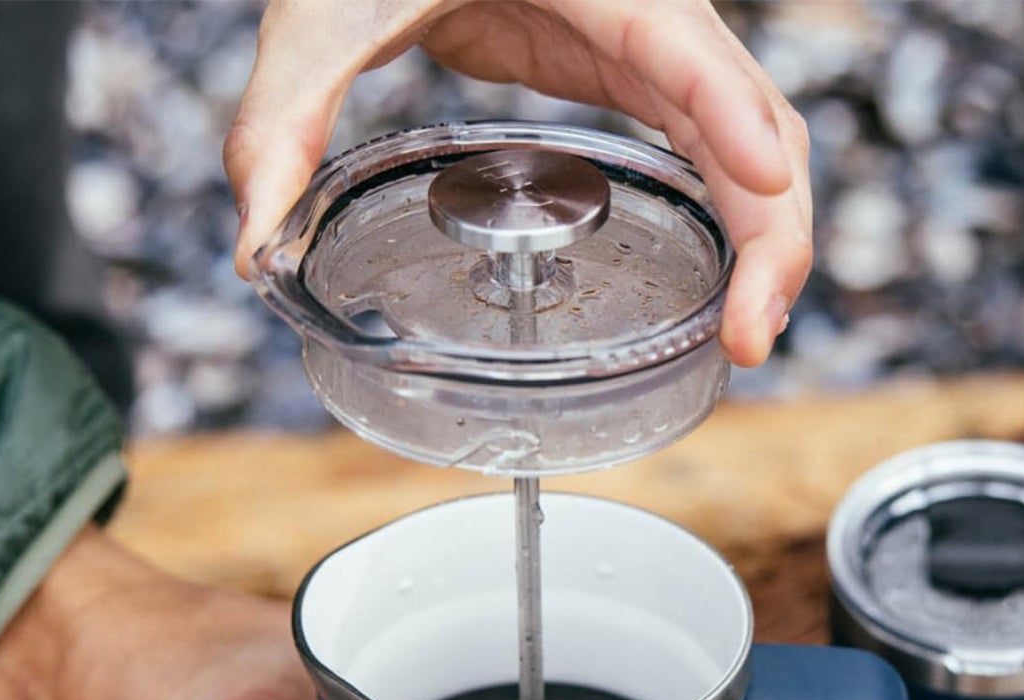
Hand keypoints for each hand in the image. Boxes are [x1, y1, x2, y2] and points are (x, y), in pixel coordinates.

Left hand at [225, 0, 811, 365]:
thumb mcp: (322, 10)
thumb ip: (283, 117)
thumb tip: (253, 246)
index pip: (686, 49)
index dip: (735, 121)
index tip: (762, 192)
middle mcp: (648, 8)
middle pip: (756, 115)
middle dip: (770, 231)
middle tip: (747, 342)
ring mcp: (653, 42)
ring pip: (755, 139)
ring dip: (765, 239)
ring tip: (745, 337)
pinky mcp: (637, 71)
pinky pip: (716, 147)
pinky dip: (733, 218)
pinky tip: (724, 288)